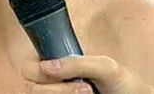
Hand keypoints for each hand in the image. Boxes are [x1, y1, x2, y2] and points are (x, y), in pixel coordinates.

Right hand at [22, 55, 153, 93]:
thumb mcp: (104, 66)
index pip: (29, 65)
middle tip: (84, 87)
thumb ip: (76, 63)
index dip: (36, 69)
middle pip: (31, 87)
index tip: (55, 71)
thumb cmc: (124, 84)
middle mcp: (54, 83)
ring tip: (88, 93)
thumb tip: (45, 66)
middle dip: (56, 88)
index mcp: (59, 65)